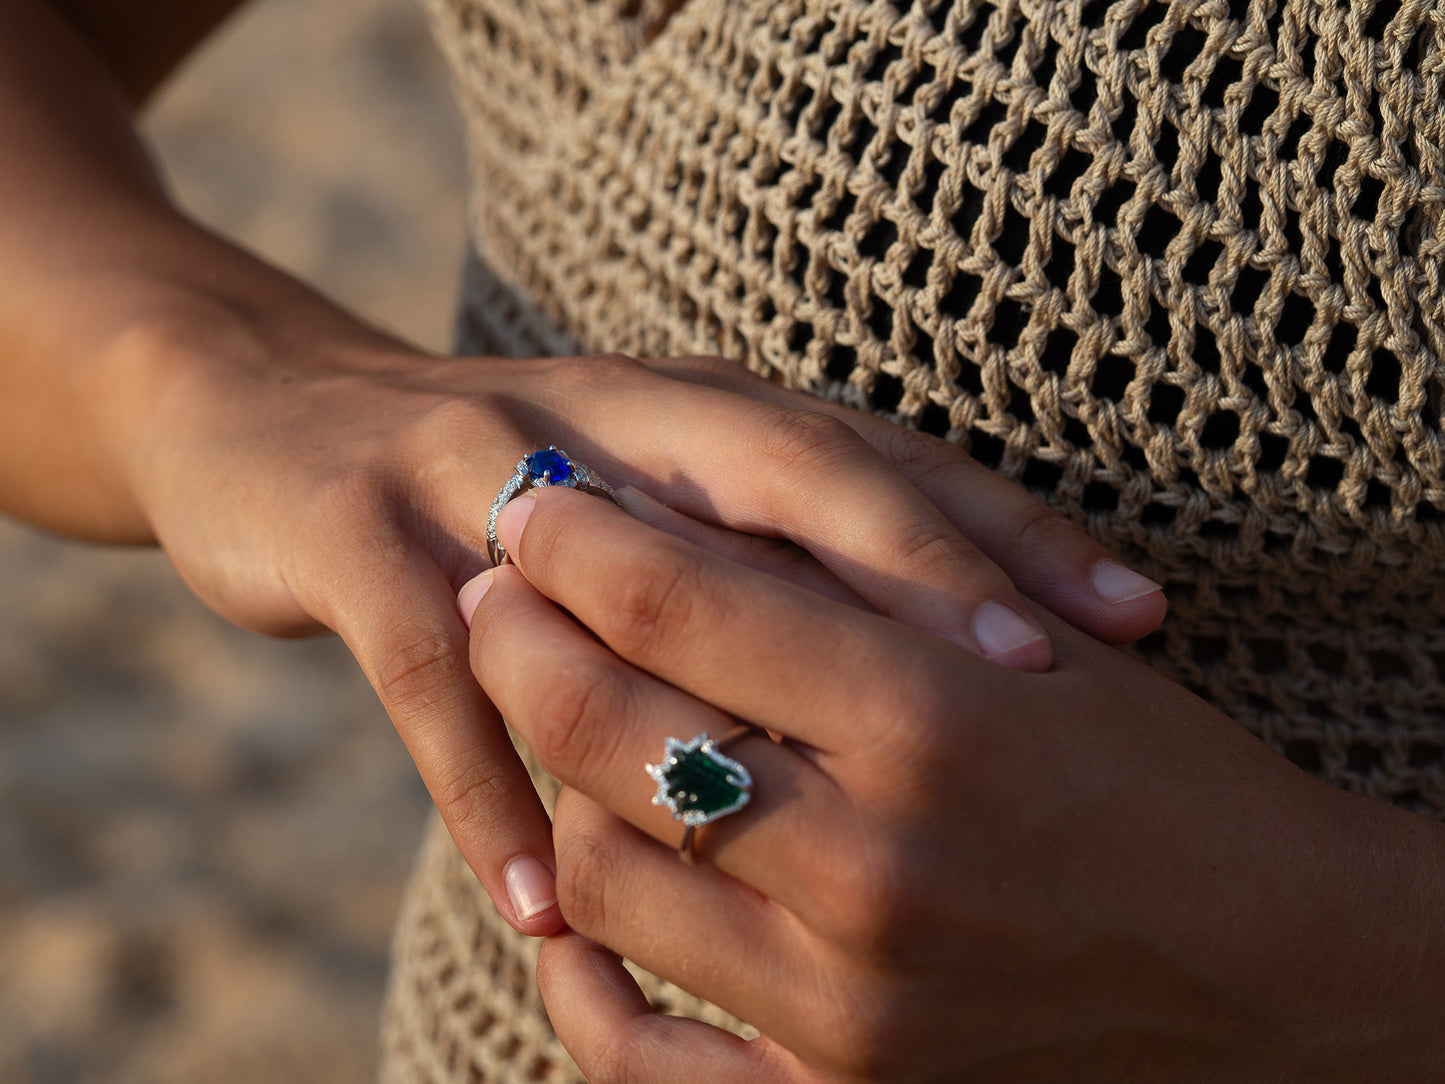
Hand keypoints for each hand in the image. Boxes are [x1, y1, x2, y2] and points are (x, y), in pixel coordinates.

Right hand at [120, 330, 1162, 938]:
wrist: (281, 417)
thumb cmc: (510, 485)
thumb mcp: (646, 485)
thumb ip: (768, 544)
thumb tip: (947, 641)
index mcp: (695, 409)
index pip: (876, 460)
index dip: (1001, 530)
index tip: (1131, 618)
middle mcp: (608, 417)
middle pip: (784, 480)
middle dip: (913, 573)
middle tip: (1032, 676)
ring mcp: (475, 473)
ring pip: (605, 584)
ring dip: (699, 706)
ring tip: (807, 821)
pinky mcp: (358, 542)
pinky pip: (433, 677)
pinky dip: (488, 789)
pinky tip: (552, 902)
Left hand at [465, 485, 1444, 1081]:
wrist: (1271, 962)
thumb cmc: (1160, 775)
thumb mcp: (1031, 650)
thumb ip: (860, 592)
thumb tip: (673, 530)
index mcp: (932, 717)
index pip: (679, 601)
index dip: (577, 542)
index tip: (535, 508)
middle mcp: (878, 863)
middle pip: (609, 727)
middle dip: (523, 641)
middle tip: (500, 597)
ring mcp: (851, 1000)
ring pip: (603, 872)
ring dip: (553, 788)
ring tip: (560, 734)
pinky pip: (640, 1056)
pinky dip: (578, 980)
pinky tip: (564, 916)